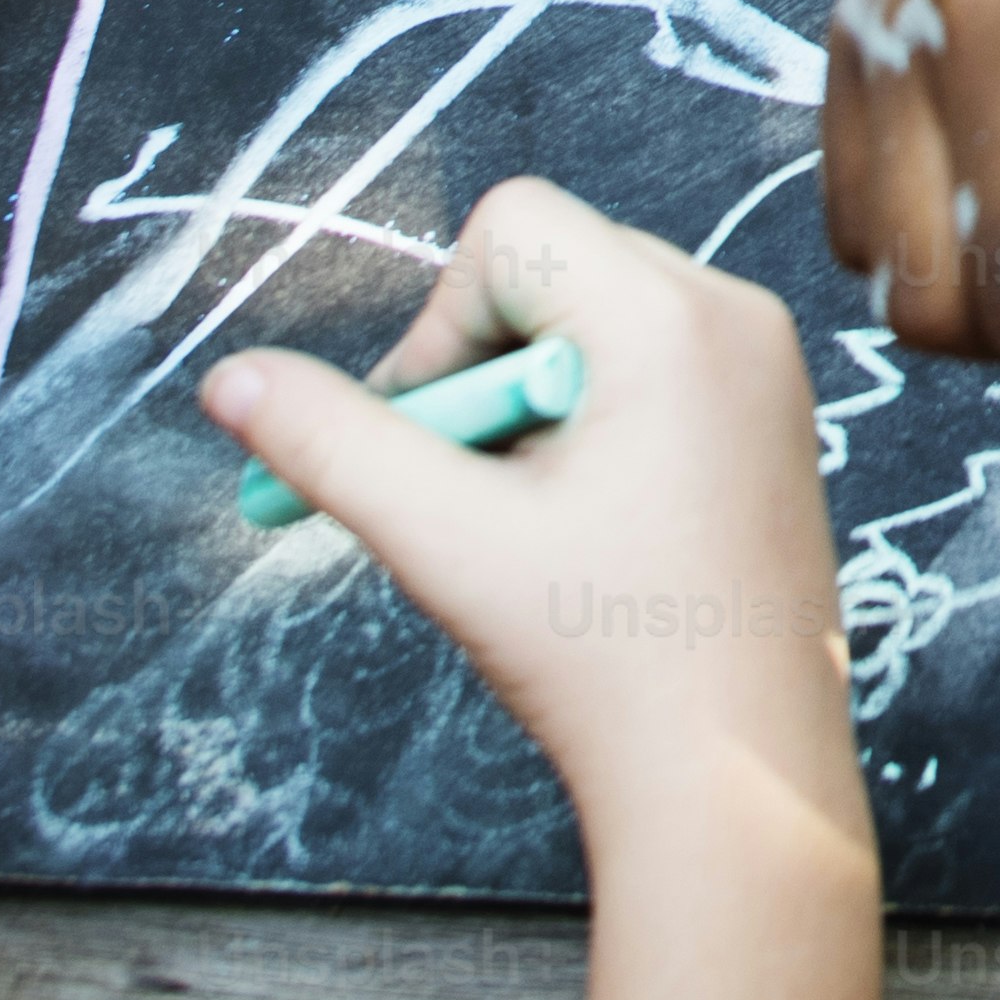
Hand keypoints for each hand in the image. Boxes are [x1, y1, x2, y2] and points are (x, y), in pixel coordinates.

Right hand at [199, 177, 869, 874]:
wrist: (738, 771)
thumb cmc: (608, 658)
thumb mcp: (445, 542)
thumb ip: (330, 446)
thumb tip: (231, 379)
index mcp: (674, 319)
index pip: (512, 228)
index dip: (440, 325)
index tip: (434, 442)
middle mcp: (735, 315)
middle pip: (552, 267)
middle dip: (481, 366)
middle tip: (472, 491)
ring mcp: (764, 364)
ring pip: (592, 319)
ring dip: (528, 402)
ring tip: (536, 520)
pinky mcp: (767, 413)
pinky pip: (647, 362)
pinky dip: (587, 422)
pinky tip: (588, 527)